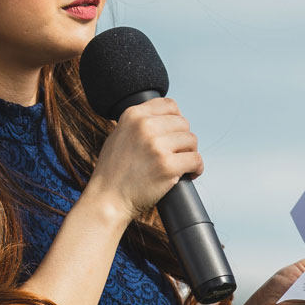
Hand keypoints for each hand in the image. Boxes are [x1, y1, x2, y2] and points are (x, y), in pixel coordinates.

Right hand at [85, 97, 202, 221]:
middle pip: (183, 123)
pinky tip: (190, 174)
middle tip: (176, 153)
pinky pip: (196, 160)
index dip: (176, 119)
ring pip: (192, 140)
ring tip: (181, 163)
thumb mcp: (118, 135)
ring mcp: (156, 146)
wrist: (107, 199)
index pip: (169, 105)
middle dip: (183, 139)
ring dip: (190, 153)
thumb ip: (138, 123)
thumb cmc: (113, 171)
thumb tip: (165, 119)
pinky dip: (197, 168)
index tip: (174, 133)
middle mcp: (144, 126)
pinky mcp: (167, 166)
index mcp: (133, 115)